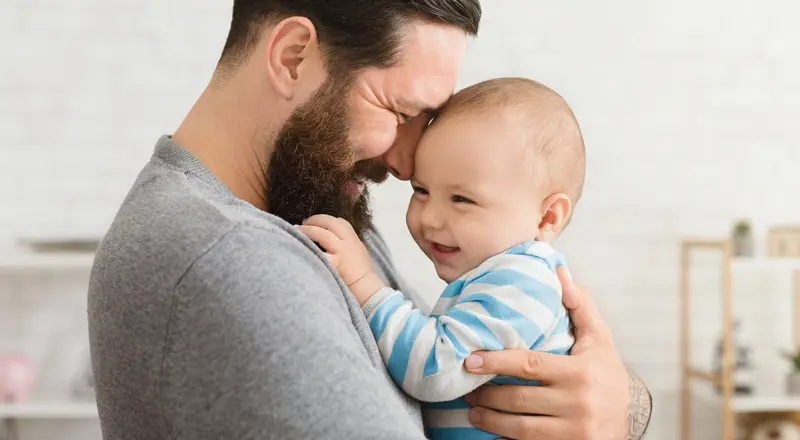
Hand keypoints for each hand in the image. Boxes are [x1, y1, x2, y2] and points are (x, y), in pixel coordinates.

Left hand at [297, 215, 384, 303]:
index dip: (326, 219)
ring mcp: (341, 252)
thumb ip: (348, 243)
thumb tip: (333, 237)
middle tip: (304, 222)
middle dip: (315, 220)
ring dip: (308, 230)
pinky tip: (299, 246)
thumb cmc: (362, 273)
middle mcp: (348, 243)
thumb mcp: (359, 251)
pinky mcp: (334, 264)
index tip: (317, 221)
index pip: (340, 222)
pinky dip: (308, 248)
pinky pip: (319, 253)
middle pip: (330, 223)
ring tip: (297, 229)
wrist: (367, 288)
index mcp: (353, 239)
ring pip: (322, 234)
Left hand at [462, 267, 628, 439]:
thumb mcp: (600, 340)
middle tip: (467, 388)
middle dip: (487, 395)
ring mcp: (573, 431)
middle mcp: (578, 403)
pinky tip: (493, 434)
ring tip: (474, 410)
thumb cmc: (608, 377)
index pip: (528, 365)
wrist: (629, 423)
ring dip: (490, 420)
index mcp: (581, 372)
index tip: (470, 360)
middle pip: (518, 399)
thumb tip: (560, 271)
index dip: (496, 362)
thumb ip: (579, 306)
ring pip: (520, 428)